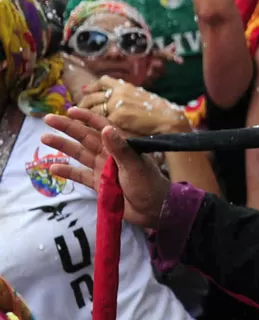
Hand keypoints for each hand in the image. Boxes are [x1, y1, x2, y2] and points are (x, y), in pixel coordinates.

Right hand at [41, 107, 170, 227]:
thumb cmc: (149, 184)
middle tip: (48, 118)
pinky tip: (53, 167)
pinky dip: (67, 172)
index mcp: (121, 146)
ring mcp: (103, 169)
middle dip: (67, 128)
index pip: (101, 127)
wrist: (154, 209)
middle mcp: (109, 154)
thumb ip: (120, 148)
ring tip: (44, 138)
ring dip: (63, 146)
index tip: (70, 110)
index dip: (86, 118)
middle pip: (85, 137)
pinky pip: (80, 175)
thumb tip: (107, 128)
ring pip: (79, 154)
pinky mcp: (99, 184)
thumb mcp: (135, 164)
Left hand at [77, 76, 191, 136]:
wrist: (170, 120)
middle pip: (92, 96)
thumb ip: (129, 95)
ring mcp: (116, 105)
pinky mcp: (116, 118)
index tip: (85, 91)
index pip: (103, 82)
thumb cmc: (161, 111)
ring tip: (77, 120)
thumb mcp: (144, 96)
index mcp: (126, 87)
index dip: (92, 86)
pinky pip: (98, 120)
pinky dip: (90, 124)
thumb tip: (117, 96)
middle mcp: (118, 93)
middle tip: (76, 110)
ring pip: (92, 108)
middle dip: (82, 103)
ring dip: (83, 114)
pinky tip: (86, 128)